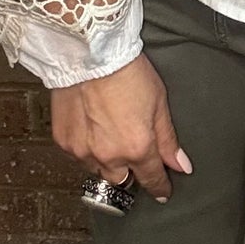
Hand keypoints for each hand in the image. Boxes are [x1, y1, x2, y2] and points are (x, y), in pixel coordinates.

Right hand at [50, 51, 192, 203]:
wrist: (90, 52)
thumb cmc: (127, 71)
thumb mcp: (159, 103)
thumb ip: (168, 140)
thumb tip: (181, 166)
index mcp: (137, 148)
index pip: (151, 179)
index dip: (159, 186)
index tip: (162, 191)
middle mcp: (108, 155)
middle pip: (121, 180)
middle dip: (129, 172)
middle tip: (132, 154)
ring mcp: (82, 150)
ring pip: (97, 169)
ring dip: (106, 161)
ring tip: (109, 135)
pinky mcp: (63, 140)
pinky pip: (77, 156)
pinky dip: (86, 148)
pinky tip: (91, 129)